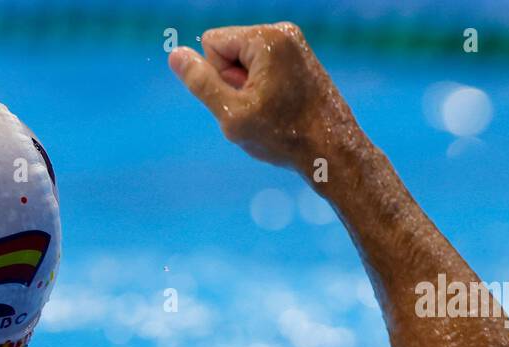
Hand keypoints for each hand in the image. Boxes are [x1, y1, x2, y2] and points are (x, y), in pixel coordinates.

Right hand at [168, 23, 357, 174]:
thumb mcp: (231, 113)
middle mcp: (284, 32)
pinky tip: (281, 110)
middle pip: (228, 50)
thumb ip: (200, 83)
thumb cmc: (283, 136)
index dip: (218, 77)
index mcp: (267, 38)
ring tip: (271, 112)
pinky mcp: (301, 59)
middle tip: (258, 109)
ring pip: (244, 63)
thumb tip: (175, 54)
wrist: (332, 152)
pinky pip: (263, 69)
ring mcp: (295, 45)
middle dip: (234, 81)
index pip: (211, 42)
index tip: (244, 99)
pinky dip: (263, 90)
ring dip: (247, 89)